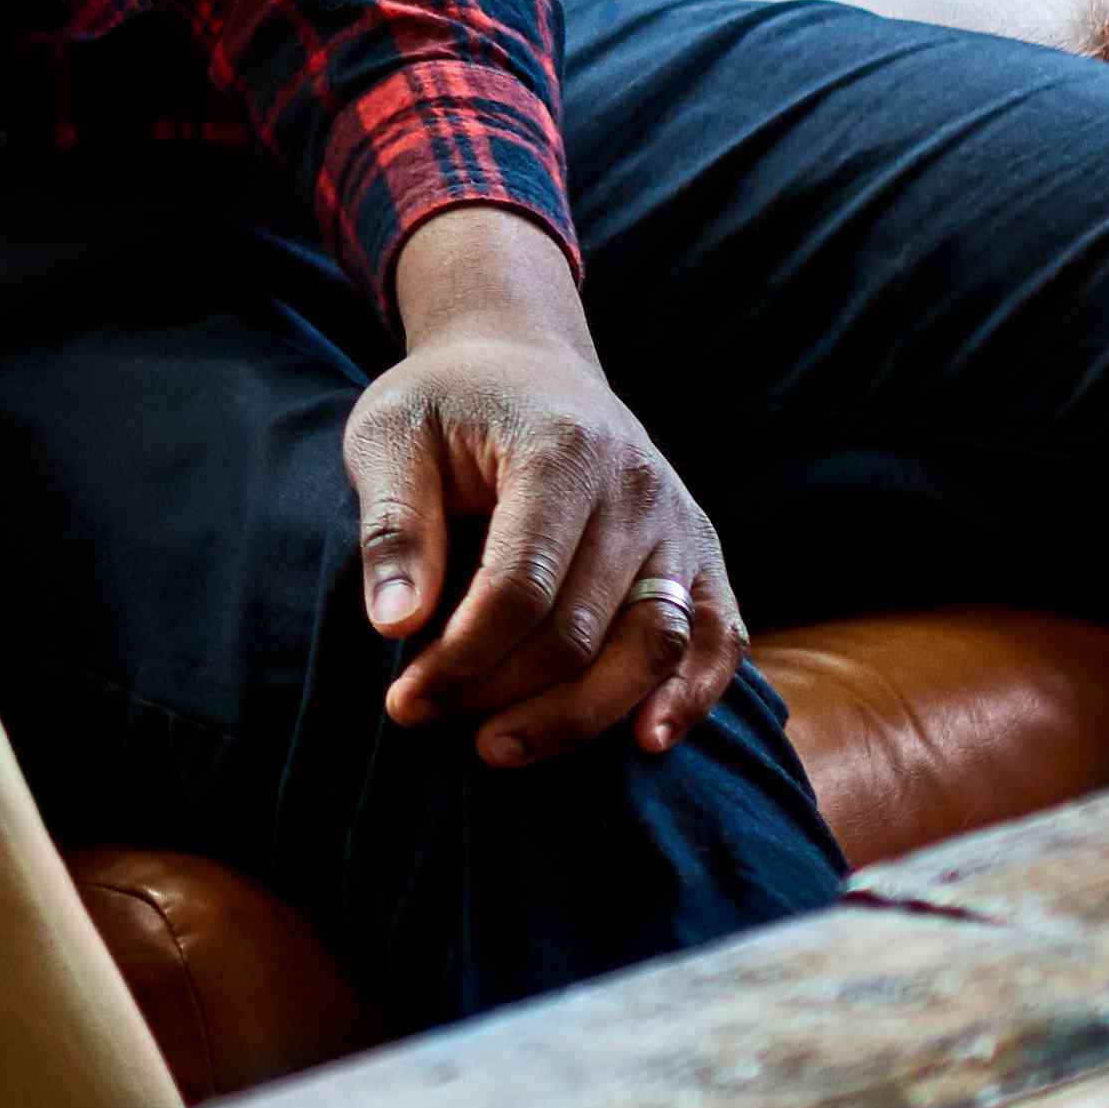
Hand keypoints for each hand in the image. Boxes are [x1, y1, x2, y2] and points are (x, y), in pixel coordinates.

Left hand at [344, 209, 746, 771]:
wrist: (526, 359)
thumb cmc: (448, 403)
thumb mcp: (389, 436)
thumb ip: (394, 525)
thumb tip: (395, 626)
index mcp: (561, 451)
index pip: (519, 586)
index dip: (462, 657)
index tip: (405, 699)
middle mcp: (637, 489)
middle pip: (582, 630)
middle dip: (503, 693)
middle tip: (431, 721)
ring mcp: (680, 523)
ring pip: (654, 647)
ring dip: (581, 716)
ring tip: (503, 748)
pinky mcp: (703, 554)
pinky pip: (719, 639)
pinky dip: (691, 696)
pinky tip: (644, 740)